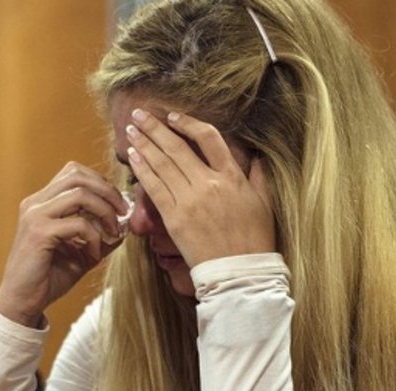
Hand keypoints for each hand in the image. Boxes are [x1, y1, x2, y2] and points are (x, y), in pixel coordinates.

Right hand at [0, 162, 128, 326]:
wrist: (22, 301)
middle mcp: (35, 203)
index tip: (117, 205)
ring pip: (79, 194)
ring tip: (113, 232)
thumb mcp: (81, 251)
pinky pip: (78, 224)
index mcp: (42, 202)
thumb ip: (101, 234)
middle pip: (77, 175)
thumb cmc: (49, 276)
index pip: (74, 172)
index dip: (100, 183)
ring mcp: (35, 216)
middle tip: (123, 212)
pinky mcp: (39, 233)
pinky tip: (95, 254)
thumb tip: (126, 223)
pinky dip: (95, 237)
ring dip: (104, 211)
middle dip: (107, 191)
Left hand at [125, 109, 274, 265]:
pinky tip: (132, 156)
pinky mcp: (174, 218)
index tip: (173, 116)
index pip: (209, 138)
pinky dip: (141, 169)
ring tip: (130, 128)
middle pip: (177, 147)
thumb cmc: (255, 239)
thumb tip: (258, 154)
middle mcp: (209, 183)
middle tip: (138, 113)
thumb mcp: (265, 202)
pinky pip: (154, 187)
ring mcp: (189, 200)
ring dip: (143, 143)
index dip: (188, 123)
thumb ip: (259, 175)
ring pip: (162, 164)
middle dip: (155, 127)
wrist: (239, 273)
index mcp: (232, 177)